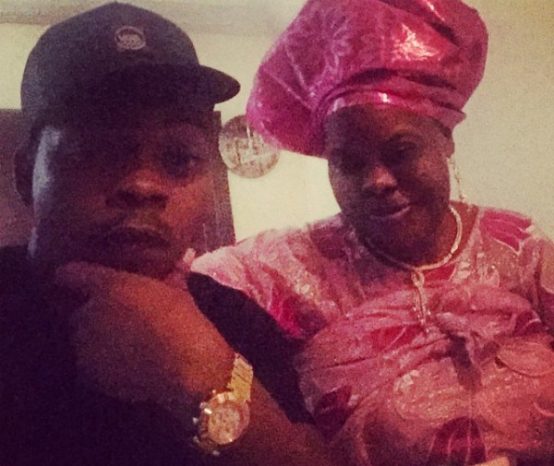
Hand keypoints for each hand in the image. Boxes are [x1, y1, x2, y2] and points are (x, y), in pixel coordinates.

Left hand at [56, 262, 233, 416]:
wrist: (186, 366)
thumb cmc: (183, 322)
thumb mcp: (180, 293)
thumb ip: (173, 275)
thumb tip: (184, 257)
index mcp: (108, 286)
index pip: (70, 273)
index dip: (74, 275)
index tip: (82, 278)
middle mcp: (88, 313)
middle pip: (79, 310)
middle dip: (94, 312)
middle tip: (119, 316)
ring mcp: (86, 347)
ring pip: (84, 339)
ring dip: (98, 339)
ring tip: (124, 343)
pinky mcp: (92, 375)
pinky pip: (92, 364)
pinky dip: (105, 364)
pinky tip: (127, 365)